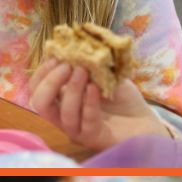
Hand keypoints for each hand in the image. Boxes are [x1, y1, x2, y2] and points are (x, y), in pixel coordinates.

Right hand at [29, 59, 167, 151]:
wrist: (145, 123)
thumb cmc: (122, 100)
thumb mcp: (106, 75)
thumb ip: (90, 64)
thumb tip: (77, 44)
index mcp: (60, 100)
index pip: (36, 89)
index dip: (41, 73)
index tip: (56, 56)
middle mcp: (63, 116)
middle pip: (40, 104)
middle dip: (50, 82)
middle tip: (67, 66)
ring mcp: (77, 129)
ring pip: (63, 113)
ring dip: (71, 90)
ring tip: (83, 72)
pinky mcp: (94, 138)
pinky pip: (86, 122)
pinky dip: (89, 103)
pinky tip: (95, 88)